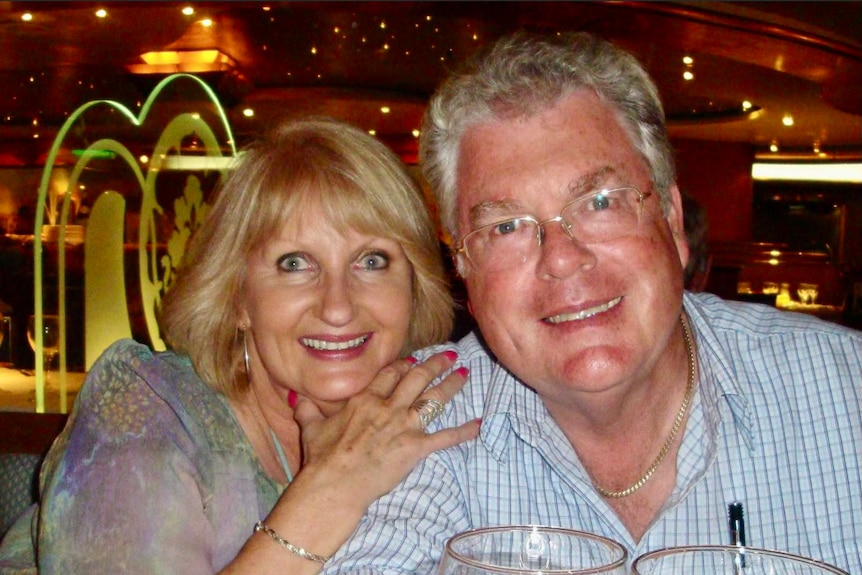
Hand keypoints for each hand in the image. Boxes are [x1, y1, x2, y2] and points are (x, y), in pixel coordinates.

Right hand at [291, 351, 477, 508]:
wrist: (334, 483)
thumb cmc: (321, 458)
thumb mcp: (311, 429)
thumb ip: (308, 410)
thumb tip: (298, 398)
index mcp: (364, 399)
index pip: (389, 374)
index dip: (404, 365)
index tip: (414, 359)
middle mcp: (388, 407)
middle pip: (416, 378)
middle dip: (435, 365)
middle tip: (449, 356)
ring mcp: (404, 425)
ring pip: (433, 399)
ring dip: (451, 386)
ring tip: (464, 374)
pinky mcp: (415, 447)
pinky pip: (445, 437)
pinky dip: (464, 431)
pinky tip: (479, 424)